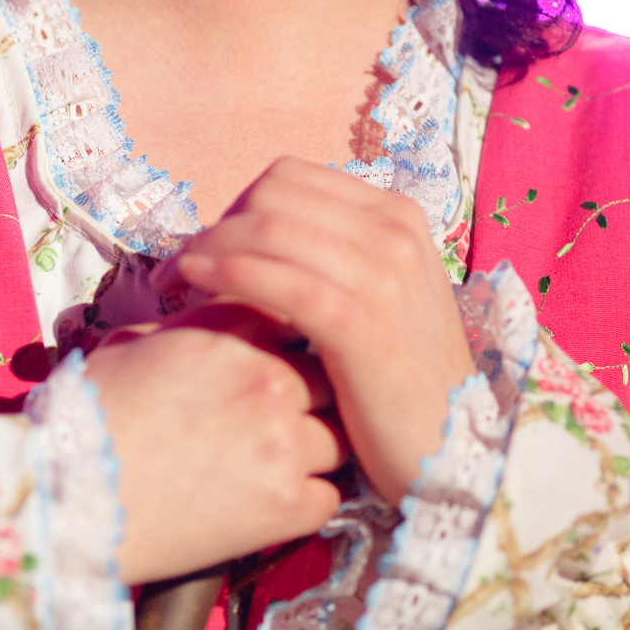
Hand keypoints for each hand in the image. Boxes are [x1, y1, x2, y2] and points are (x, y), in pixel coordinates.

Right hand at [85, 314, 345, 584]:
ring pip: (339, 435)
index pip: (294, 310)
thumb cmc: (88, 419)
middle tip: (278, 416)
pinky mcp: (288, 504)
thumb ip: (187, 326)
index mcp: (232, 330)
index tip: (277, 357)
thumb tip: (204, 322)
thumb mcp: (131, 344)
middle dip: (311, 391)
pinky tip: (270, 499)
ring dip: (315, 446)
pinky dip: (306, 499)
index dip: (287, 338)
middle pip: (329, 373)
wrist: (69, 500)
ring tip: (274, 460)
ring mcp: (285, 442)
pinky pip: (329, 495)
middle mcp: (270, 378)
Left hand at [172, 159, 475, 506]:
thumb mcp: (380, 300)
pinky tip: (194, 287)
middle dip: (217, 223)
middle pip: (273, 194)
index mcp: (396, 216)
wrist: (453, 451)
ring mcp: (382, 275)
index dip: (237, 205)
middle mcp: (394, 233)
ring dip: (208, 246)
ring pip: (269, 227)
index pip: (291, 178)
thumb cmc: (400, 383)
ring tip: (177, 280)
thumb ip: (334, 258)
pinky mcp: (361, 324)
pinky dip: (226, 271)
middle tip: (185, 267)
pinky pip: (277, 278)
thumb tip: (257, 237)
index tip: (209, 246)